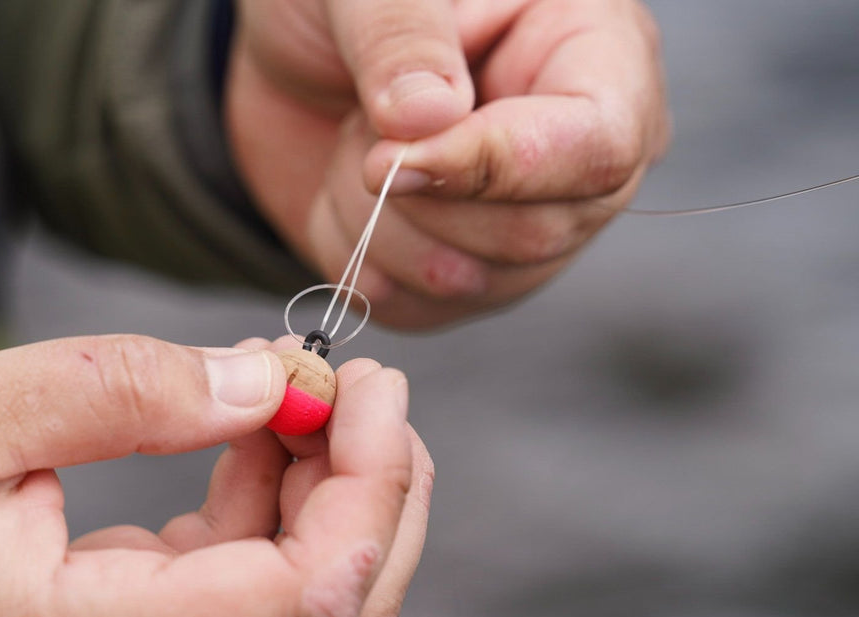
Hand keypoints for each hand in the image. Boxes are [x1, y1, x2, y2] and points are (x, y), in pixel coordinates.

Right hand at [0, 335, 432, 616]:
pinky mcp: (142, 613)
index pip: (305, 603)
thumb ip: (128, 394)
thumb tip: (269, 381)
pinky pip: (250, 560)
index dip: (369, 493)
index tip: (373, 389)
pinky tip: (255, 414)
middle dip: (375, 488)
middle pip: (334, 614)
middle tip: (365, 380)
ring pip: (304, 589)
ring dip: (331, 479)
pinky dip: (276, 484)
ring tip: (303, 380)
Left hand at [228, 0, 669, 327]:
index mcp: (593, 51)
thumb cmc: (348, 5)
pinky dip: (359, 258)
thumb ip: (401, 33)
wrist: (299, 59)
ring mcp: (532, 221)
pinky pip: (420, 308)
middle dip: (416, 197)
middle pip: (535, 233)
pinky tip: (348, 198)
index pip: (595, 147)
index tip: (390, 156)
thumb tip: (432, 119)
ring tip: (356, 146)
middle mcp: (579, 151)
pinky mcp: (472, 272)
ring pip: (472, 281)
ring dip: (377, 222)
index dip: (493, 167)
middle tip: (362, 126)